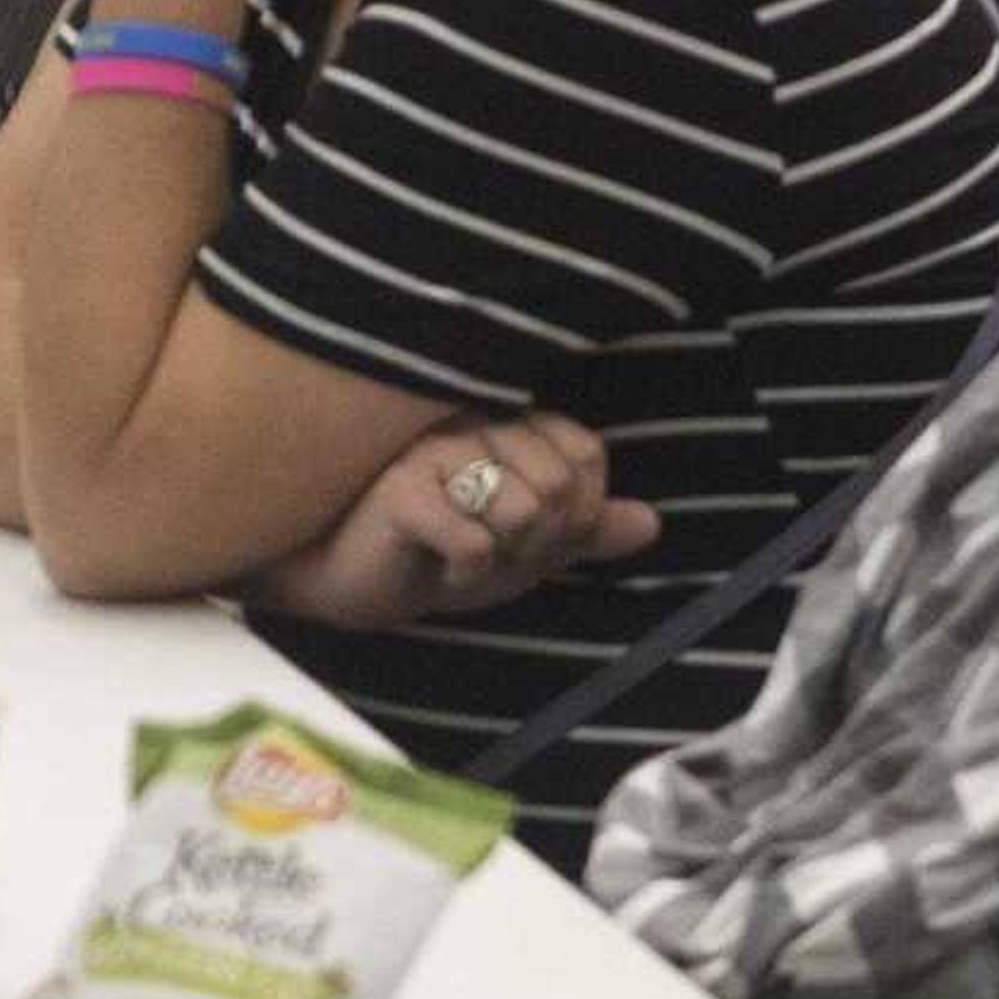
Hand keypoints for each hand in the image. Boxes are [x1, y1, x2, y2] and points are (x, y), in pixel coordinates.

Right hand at [249, 411, 659, 632]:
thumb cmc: (429, 554)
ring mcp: (435, 447)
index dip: (578, 512)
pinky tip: (430, 563)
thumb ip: (582, 531)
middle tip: (485, 551)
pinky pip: (477, 542)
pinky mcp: (402, 487)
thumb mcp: (519, 547)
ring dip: (500, 559)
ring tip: (455, 554)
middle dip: (537, 543)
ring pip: (526, 512)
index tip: (529, 537)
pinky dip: (464, 573)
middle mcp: (473, 419)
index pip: (585, 452)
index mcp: (504, 421)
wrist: (346, 579)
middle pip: (561, 485)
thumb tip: (652, 523)